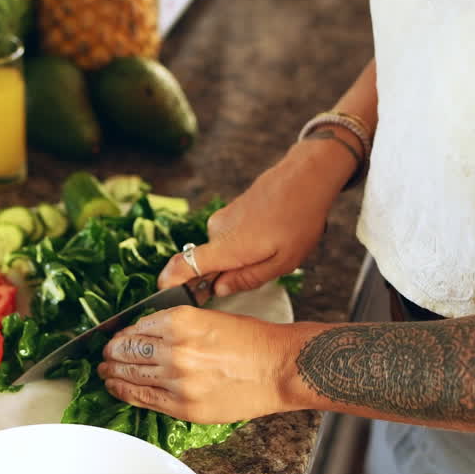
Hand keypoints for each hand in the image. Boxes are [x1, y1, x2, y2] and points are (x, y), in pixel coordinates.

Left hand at [98, 306, 296, 422]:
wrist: (280, 367)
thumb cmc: (252, 340)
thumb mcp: (208, 317)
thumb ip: (175, 325)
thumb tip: (146, 334)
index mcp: (181, 321)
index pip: (137, 327)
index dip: (122, 334)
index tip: (117, 337)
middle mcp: (175, 349)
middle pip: (128, 350)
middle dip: (112, 352)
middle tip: (105, 354)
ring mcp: (178, 380)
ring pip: (131, 375)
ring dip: (113, 372)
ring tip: (104, 371)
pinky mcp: (184, 406)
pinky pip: (144, 399)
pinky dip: (126, 393)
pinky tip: (116, 388)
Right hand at [159, 143, 346, 295]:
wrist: (306, 177)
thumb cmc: (299, 217)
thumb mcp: (282, 262)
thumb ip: (247, 279)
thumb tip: (220, 290)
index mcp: (227, 247)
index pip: (183, 266)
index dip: (170, 283)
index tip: (169, 296)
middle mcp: (217, 231)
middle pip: (204, 264)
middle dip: (223, 276)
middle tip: (255, 274)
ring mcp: (222, 218)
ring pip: (221, 251)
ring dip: (238, 259)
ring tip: (271, 250)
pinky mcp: (229, 211)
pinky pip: (227, 238)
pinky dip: (242, 245)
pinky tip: (269, 238)